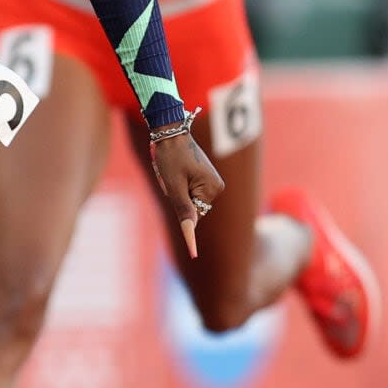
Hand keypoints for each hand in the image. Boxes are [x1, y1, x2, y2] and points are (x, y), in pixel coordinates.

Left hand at [150, 131, 224, 259]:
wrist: (170, 132)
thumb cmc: (170, 157)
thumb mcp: (174, 186)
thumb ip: (183, 209)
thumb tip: (191, 230)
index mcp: (212, 189)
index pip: (195, 216)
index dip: (188, 231)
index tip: (192, 255)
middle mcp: (217, 186)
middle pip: (192, 207)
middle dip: (178, 198)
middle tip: (170, 179)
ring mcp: (213, 182)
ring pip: (190, 200)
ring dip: (178, 192)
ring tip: (173, 173)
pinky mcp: (206, 177)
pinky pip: (190, 191)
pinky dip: (180, 187)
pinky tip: (177, 172)